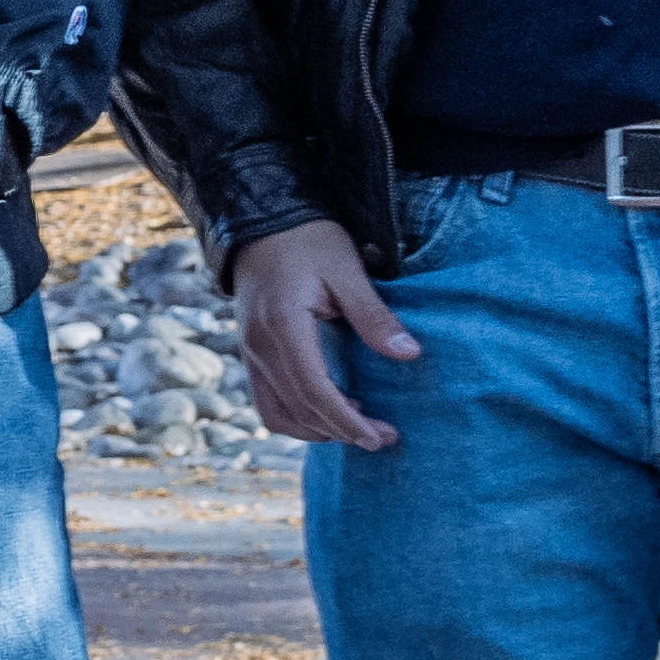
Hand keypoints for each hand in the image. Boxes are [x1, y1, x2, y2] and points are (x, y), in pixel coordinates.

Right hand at [231, 220, 419, 450]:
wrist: (261, 222)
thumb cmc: (308, 241)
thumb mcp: (346, 271)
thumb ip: (374, 316)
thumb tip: (409, 354)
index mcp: (283, 325)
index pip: (313, 389)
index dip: (347, 421)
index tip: (380, 436)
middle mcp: (259, 345)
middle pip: (298, 408)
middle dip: (341, 431)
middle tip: (383, 437)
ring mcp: (250, 351)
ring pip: (277, 413)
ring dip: (316, 430)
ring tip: (355, 427)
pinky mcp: (250, 352)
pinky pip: (267, 400)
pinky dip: (296, 416)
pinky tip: (327, 409)